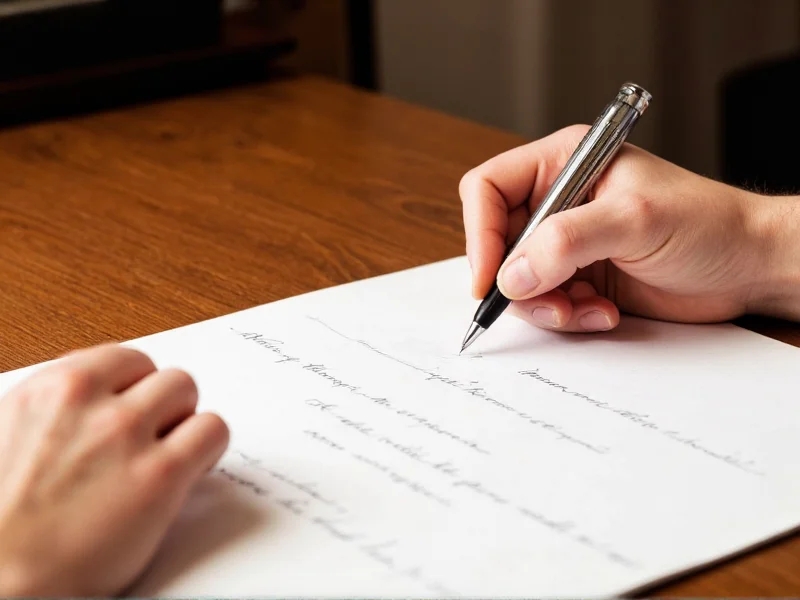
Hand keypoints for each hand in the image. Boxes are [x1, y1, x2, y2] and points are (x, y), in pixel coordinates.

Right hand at [0, 344, 228, 596]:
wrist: (2, 583)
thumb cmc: (5, 523)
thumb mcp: (11, 438)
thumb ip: (56, 408)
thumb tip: (93, 395)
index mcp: (50, 390)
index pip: (123, 359)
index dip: (136, 387)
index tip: (138, 407)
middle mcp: (87, 402)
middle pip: (160, 374)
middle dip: (164, 405)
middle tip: (157, 436)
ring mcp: (124, 434)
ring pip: (187, 390)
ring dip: (185, 421)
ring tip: (172, 453)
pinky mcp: (159, 475)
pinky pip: (212, 430)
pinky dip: (209, 447)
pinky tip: (192, 469)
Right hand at [460, 124, 799, 331]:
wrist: (748, 266)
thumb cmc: (706, 223)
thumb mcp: (635, 220)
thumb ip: (567, 242)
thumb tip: (512, 274)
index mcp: (562, 164)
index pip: (489, 188)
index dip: (481, 232)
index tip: (490, 277)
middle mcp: (558, 202)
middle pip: (497, 241)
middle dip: (515, 280)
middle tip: (543, 301)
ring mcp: (567, 243)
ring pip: (517, 280)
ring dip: (544, 305)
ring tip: (584, 310)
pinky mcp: (579, 278)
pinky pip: (546, 303)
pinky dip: (567, 316)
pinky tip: (603, 313)